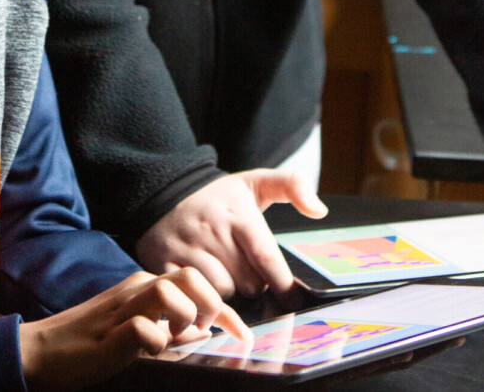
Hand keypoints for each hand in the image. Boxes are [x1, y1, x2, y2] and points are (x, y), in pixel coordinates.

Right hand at [19, 268, 249, 391]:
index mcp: (145, 285)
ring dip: (184, 319)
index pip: (198, 283)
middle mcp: (137, 288)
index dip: (227, 310)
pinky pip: (146, 329)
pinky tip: (146, 353)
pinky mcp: (110, 330)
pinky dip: (155, 343)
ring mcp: (123, 306)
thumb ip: (168, 330)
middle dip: (211, 305)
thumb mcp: (136, 331)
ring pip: (172, 292)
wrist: (42, 352)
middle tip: (204, 332)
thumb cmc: (90, 343)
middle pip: (191, 275)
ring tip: (174, 340)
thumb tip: (203, 333)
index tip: (243, 334)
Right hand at [135, 169, 328, 299]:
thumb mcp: (255, 182)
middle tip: (246, 272)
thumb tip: (319, 211)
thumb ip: (293, 185)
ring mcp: (185, 249)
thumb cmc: (219, 197)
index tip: (291, 298)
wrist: (164, 192)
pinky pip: (192, 298)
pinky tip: (204, 287)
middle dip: (254, 284)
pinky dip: (201, 300)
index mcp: (238, 214)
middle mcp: (211, 232)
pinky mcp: (164, 264)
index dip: (282, 284)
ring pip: (222, 294)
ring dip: (229, 293)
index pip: (266, 258)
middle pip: (248, 283)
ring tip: (225, 275)